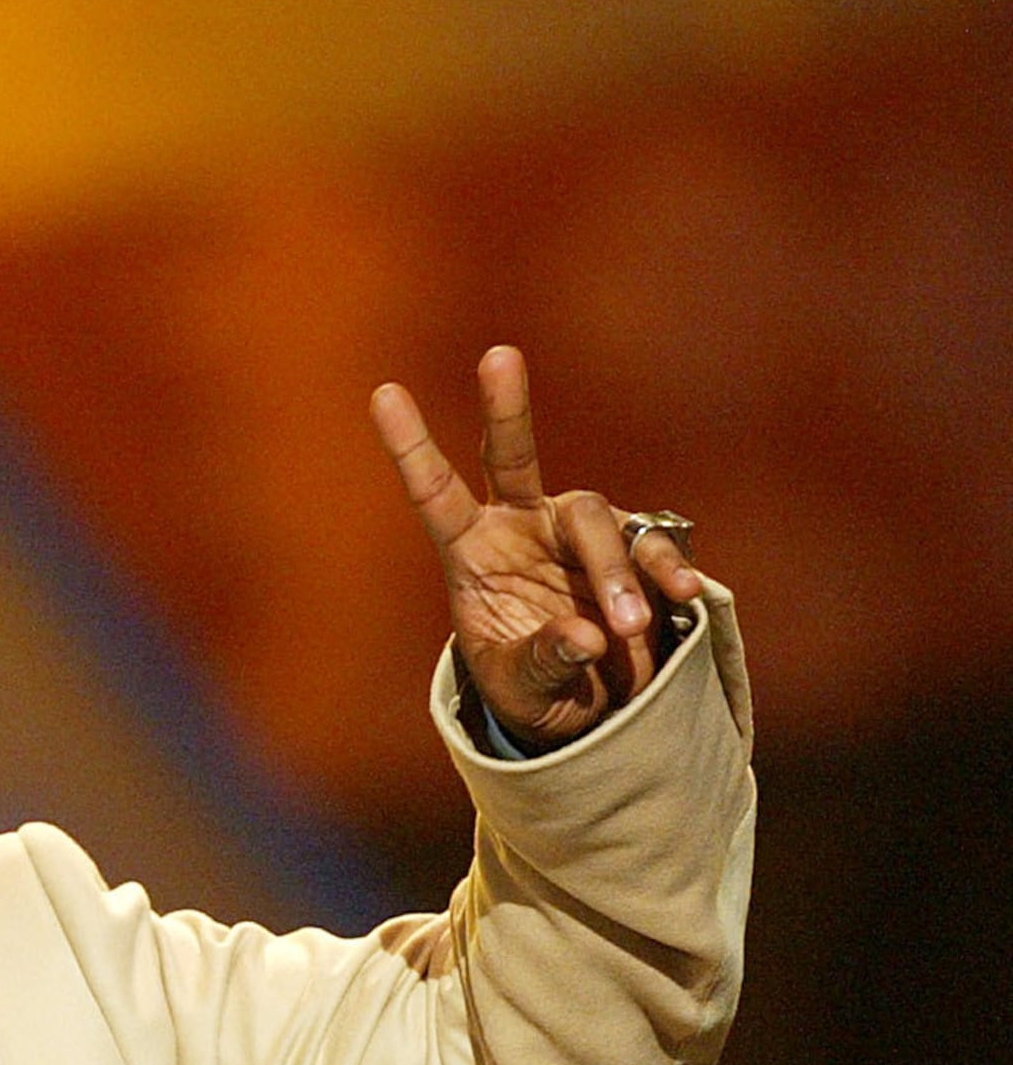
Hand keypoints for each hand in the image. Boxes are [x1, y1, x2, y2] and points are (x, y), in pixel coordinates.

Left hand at [373, 345, 705, 749]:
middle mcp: (522, 526)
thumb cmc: (531, 690)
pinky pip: (652, 548)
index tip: (383, 393)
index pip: (436, 494)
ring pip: (595, 519)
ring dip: (613, 572)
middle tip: (497, 355)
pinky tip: (680, 596)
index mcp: (472, 552)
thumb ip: (545, 662)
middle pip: (514, 458)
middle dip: (505, 408)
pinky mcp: (635, 551)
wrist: (591, 709)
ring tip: (627, 628)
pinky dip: (667, 571)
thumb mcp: (522, 690)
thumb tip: (584, 637)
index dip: (411, 446)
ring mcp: (579, 533)